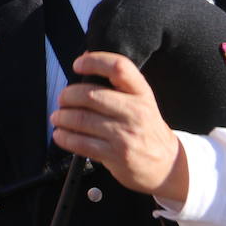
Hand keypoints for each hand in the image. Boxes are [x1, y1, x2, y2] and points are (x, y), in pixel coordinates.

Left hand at [50, 51, 188, 203]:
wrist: (168, 165)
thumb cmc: (147, 129)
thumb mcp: (142, 102)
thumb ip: (117, 85)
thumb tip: (85, 61)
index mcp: (141, 93)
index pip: (119, 67)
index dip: (94, 62)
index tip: (78, 65)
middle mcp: (135, 112)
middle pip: (91, 95)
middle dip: (68, 96)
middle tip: (62, 99)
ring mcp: (125, 134)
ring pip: (81, 119)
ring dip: (62, 117)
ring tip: (58, 117)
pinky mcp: (116, 155)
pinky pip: (81, 143)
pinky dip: (64, 137)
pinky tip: (61, 134)